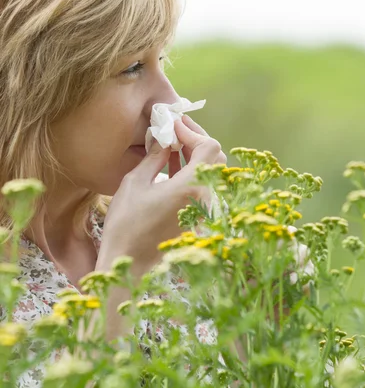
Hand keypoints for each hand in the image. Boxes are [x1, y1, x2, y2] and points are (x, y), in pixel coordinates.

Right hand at [96, 118, 225, 274]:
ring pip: (210, 172)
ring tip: (171, 142)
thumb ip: (155, 156)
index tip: (173, 124)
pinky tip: (172, 162)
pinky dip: (191, 171)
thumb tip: (164, 138)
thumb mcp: (136, 182)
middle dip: (196, 140)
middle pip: (214, 157)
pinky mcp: (197, 217)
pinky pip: (202, 186)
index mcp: (192, 186)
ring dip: (194, 154)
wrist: (128, 263)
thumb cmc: (126, 224)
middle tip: (175, 130)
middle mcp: (205, 197)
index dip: (193, 131)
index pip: (209, 147)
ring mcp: (203, 209)